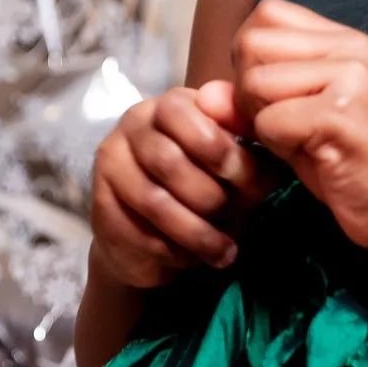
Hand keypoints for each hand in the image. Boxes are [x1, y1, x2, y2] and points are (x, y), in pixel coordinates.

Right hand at [88, 81, 269, 288]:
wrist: (151, 226)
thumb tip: (267, 130)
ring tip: (226, 252)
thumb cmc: (203, 181)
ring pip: (154, 203)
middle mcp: (131, 128)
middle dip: (212, 198)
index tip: (251, 183)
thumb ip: (247, 140)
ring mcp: (110, 167)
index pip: (183, 114)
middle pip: (169, 162)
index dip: (221, 150)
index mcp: (167, 106)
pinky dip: (174, 252)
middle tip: (240, 221)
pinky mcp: (100, 209)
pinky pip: (138, 234)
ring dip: (198, 234)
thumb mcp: (231, 157)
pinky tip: (194, 259)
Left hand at [229, 0, 367, 255]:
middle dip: (248, 89)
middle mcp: (350, 48)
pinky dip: (277, 147)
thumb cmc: (356, 165)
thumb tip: (201, 95)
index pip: (267, 14)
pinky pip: (271, 122)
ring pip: (256, 82)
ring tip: (301, 141)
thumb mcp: (299, 120)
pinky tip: (314, 158)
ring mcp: (350, 77)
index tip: (270, 96)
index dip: (251, 56)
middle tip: (281, 124)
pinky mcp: (343, 114)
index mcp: (345, 40)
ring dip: (263, 121)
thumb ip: (254, 98)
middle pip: (252, 42)